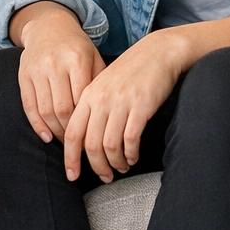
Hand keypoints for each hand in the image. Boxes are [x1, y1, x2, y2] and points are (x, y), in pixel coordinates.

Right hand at [15, 3, 106, 143]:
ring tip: (65, 140)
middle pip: (62, 108)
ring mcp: (37, 70)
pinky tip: (47, 136)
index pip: (82, 99)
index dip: (87, 121)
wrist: (48, 27)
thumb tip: (106, 115)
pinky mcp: (23, 76)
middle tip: (79, 144)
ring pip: (45, 110)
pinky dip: (37, 125)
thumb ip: (99, 82)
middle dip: (71, 131)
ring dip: (55, 131)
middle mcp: (55, 64)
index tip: (94, 135)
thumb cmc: (76, 47)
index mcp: (77, 59)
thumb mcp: (94, 58)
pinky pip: (28, 106)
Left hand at [62, 32, 183, 183]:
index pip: (72, 133)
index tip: (72, 175)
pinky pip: (131, 139)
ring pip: (110, 145)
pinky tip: (133, 157)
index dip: (70, 158)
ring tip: (121, 168)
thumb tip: (85, 140)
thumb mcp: (104, 84)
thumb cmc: (132, 71)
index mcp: (89, 95)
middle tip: (105, 177)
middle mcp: (102, 100)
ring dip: (115, 163)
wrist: (158, 52)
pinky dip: (131, 153)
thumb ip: (92, 107)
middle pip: (91, 144)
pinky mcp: (141, 106)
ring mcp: (121, 103)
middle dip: (97, 167)